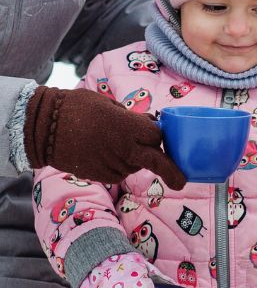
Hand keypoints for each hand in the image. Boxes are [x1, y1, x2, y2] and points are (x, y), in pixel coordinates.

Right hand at [25, 85, 185, 188]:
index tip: (153, 130)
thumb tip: (151, 124)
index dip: (156, 133)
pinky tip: (102, 152)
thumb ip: (133, 119)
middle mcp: (125, 149)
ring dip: (134, 157)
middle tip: (181, 182)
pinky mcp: (102, 176)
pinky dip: (119, 164)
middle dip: (171, 171)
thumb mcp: (110, 105)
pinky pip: (120, 172)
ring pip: (136, 165)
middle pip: (157, 161)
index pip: (157, 136)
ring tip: (110, 142)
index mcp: (129, 128)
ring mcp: (113, 165)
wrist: (44, 128)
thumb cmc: (77, 108)